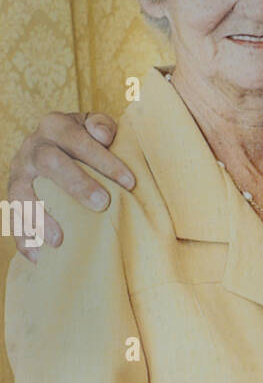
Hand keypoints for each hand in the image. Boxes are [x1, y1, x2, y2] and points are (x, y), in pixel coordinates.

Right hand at [8, 111, 131, 259]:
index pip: (78, 140)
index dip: (104, 160)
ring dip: (40, 217)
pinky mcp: (13, 196)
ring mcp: (19, 173)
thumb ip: (102, 125)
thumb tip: (104, 136)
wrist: (54, 145)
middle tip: (102, 204)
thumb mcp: (94, 126)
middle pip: (49, 162)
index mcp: (55, 126)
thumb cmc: (85, 141)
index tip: (130, 182)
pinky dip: (24, 238)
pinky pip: (13, 218)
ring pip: (21, 193)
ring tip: (59, 239)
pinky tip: (37, 257)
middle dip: (76, 184)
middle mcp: (33, 147)